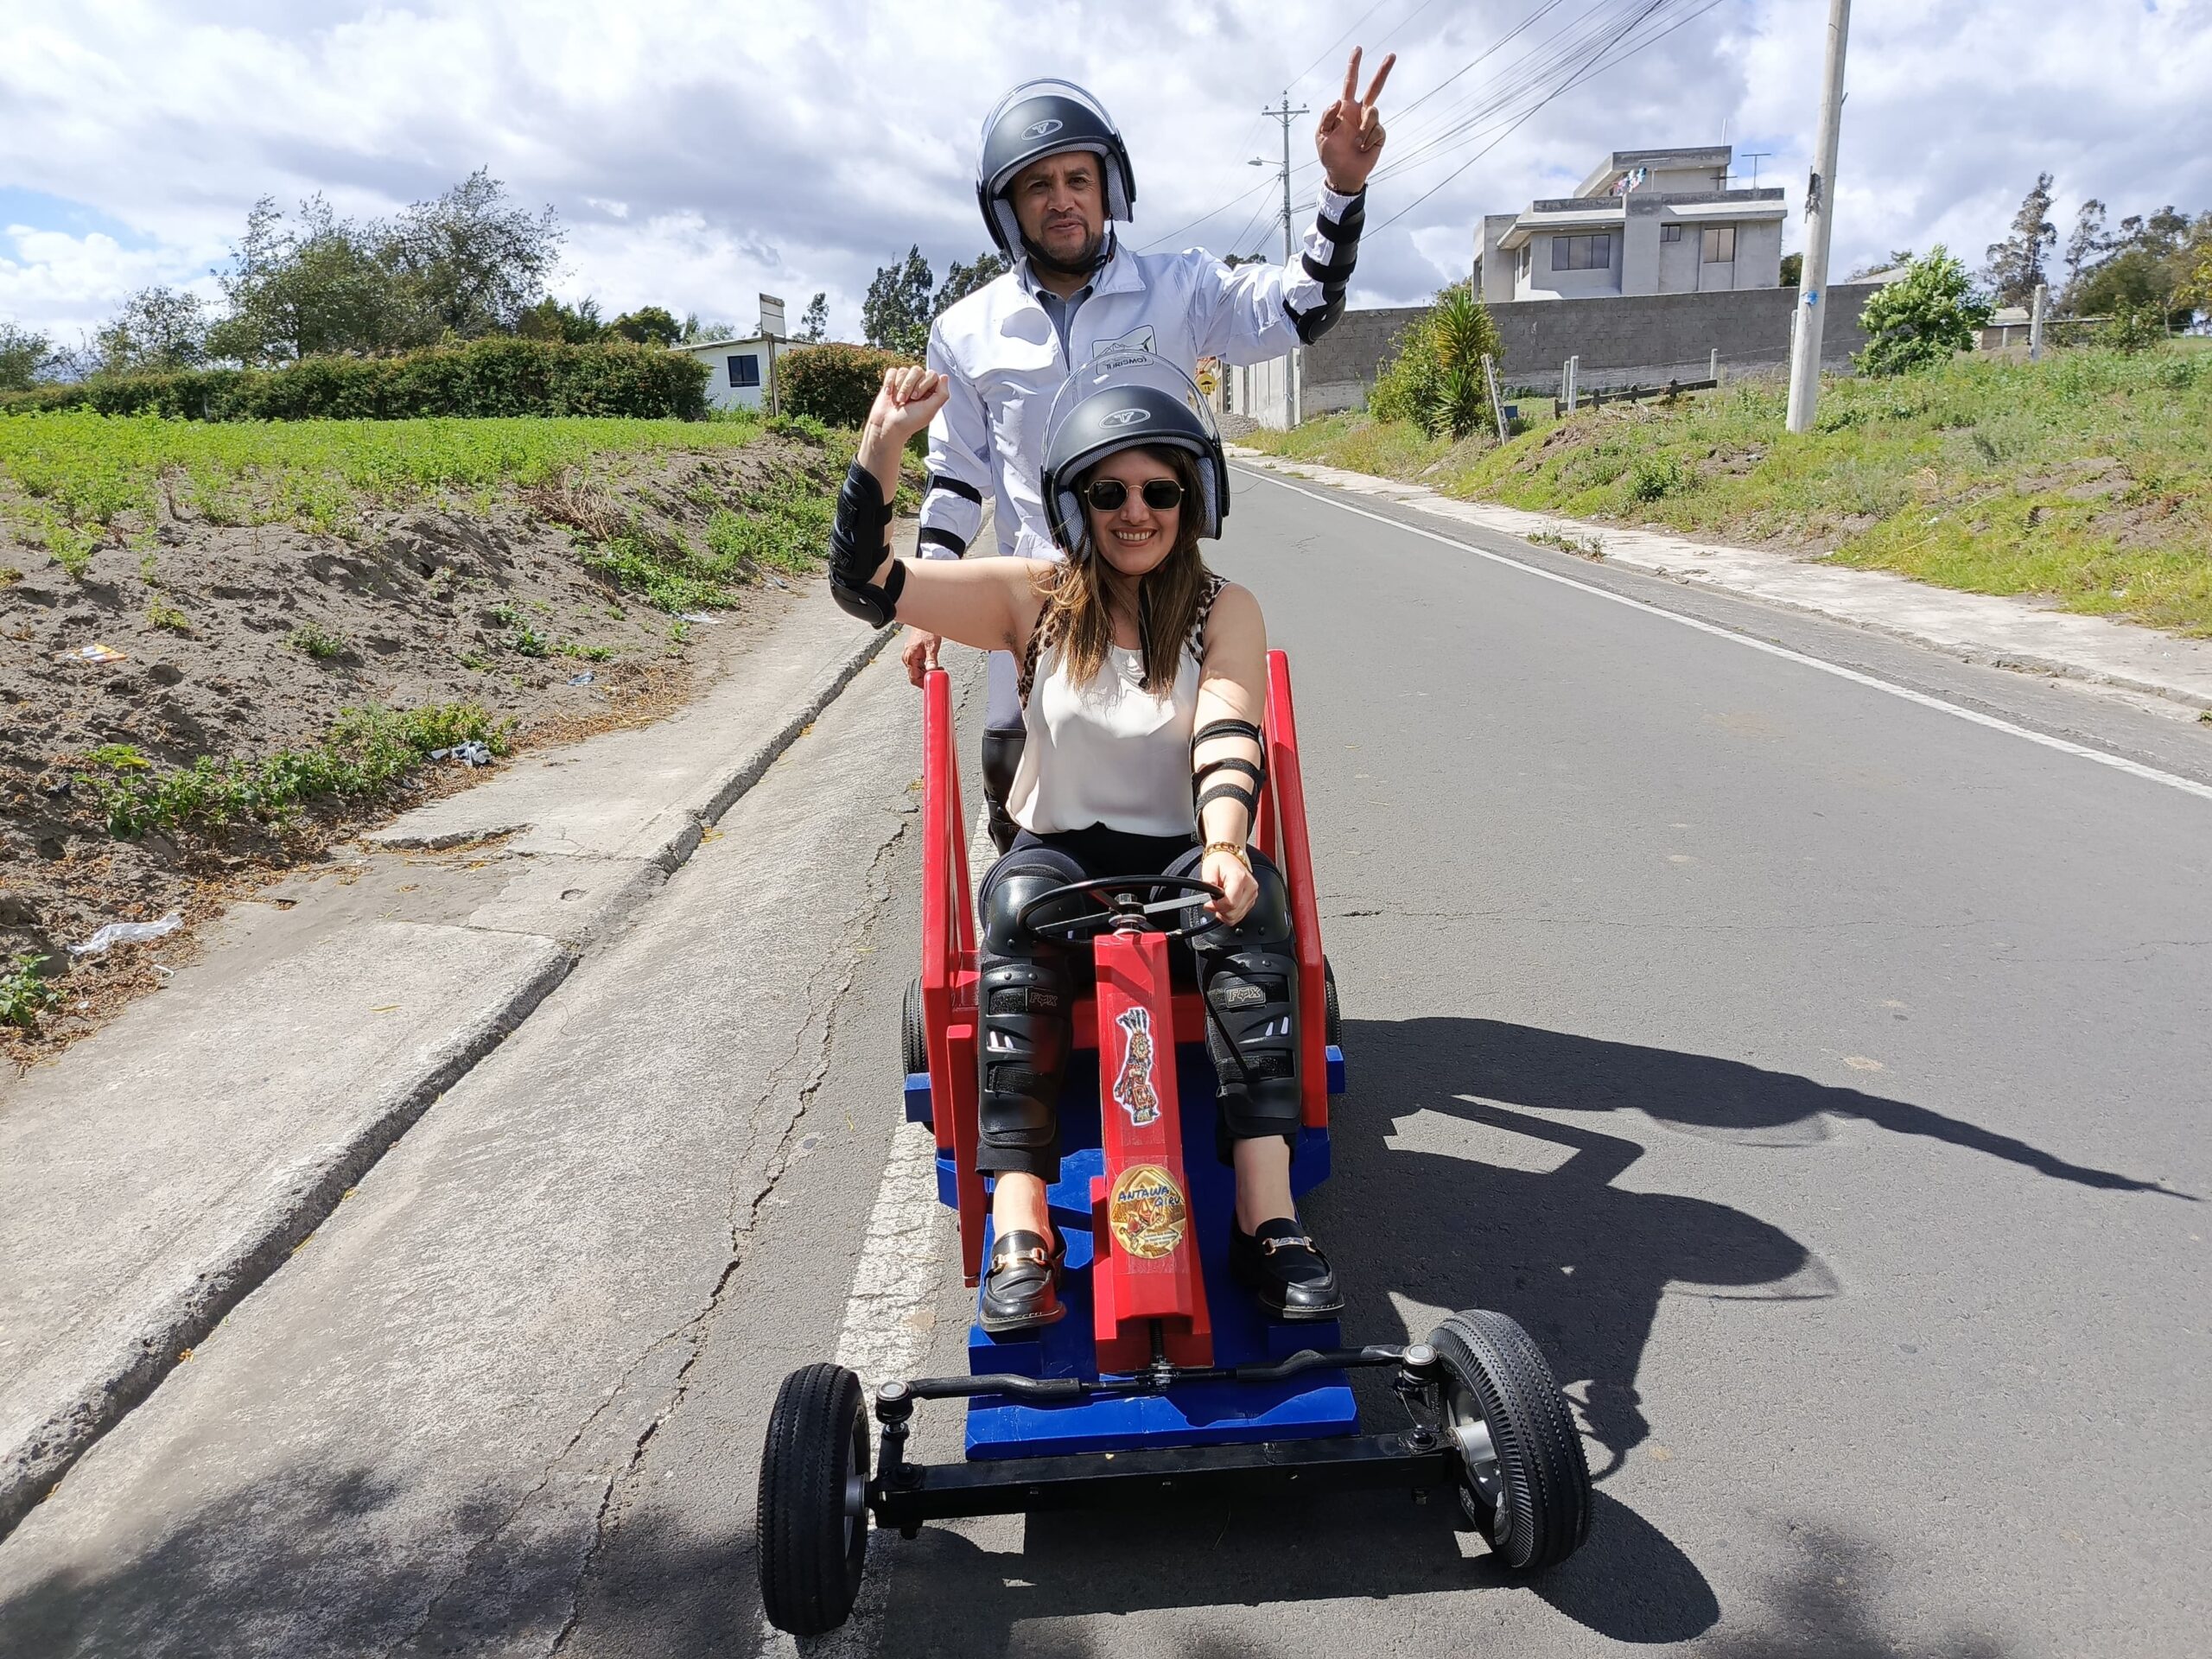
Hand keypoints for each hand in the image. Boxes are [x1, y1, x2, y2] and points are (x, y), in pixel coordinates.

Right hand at [857, 366, 948, 475]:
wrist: (887, 426)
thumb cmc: (909, 422)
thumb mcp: (930, 410)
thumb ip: (942, 394)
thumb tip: (944, 376)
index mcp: (931, 391)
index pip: (932, 374)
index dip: (923, 384)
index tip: (917, 398)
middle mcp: (919, 384)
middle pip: (917, 370)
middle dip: (909, 386)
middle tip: (906, 401)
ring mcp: (905, 382)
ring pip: (904, 371)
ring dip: (899, 387)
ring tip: (898, 401)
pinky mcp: (892, 381)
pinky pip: (892, 371)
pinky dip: (889, 383)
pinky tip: (889, 394)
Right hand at [901, 630, 941, 685]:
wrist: (924, 620)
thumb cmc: (926, 630)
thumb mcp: (932, 646)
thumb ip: (932, 661)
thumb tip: (932, 672)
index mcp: (910, 657)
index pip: (913, 678)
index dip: (923, 684)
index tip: (932, 685)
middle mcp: (907, 658)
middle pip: (915, 676)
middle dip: (927, 677)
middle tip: (938, 675)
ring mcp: (909, 656)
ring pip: (917, 671)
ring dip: (927, 672)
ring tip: (938, 668)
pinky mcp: (913, 654)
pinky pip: (918, 665)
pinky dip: (926, 667)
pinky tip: (933, 665)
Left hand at [1201, 848, 1257, 926]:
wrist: (1228, 855)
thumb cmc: (1220, 861)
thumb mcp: (1209, 870)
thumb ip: (1208, 886)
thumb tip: (1209, 901)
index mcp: (1240, 878)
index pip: (1230, 903)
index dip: (1217, 907)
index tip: (1208, 905)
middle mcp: (1250, 887)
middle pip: (1234, 912)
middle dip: (1220, 911)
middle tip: (1212, 903)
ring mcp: (1253, 894)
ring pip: (1238, 916)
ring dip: (1225, 913)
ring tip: (1219, 902)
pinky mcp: (1252, 898)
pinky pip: (1240, 914)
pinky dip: (1231, 912)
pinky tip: (1226, 903)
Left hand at [1314, 47, 1394, 194]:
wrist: (1343, 174)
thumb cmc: (1330, 155)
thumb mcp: (1321, 136)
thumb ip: (1327, 117)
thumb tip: (1338, 101)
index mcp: (1345, 108)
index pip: (1350, 83)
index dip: (1353, 66)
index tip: (1358, 49)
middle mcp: (1360, 112)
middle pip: (1374, 87)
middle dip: (1383, 71)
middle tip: (1392, 55)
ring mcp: (1371, 123)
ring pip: (1373, 112)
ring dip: (1364, 128)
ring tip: (1356, 143)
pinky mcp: (1379, 134)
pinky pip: (1377, 130)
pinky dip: (1368, 140)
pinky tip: (1363, 148)